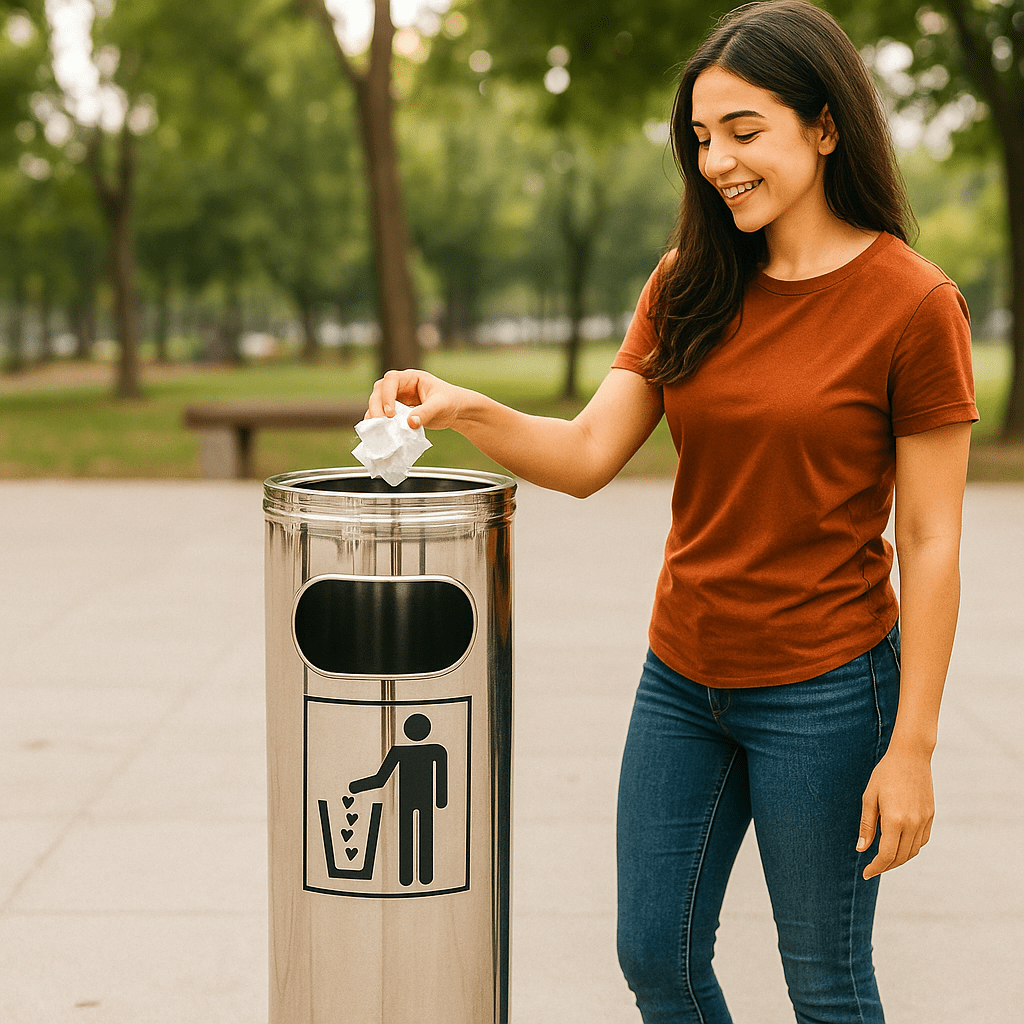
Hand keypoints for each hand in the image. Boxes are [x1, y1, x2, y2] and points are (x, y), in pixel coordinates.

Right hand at [366, 368, 463, 429]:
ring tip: (377, 428)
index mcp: (412, 378)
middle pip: (379, 390)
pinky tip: (379, 431)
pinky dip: (379, 422)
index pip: (391, 380)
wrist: (456, 410)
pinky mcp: (397, 410)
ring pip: (378, 401)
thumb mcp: (440, 406)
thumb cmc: (450, 402)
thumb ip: (426, 413)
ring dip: (374, 414)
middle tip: (380, 422)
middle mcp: (401, 386)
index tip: (391, 413)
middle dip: (377, 405)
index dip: (387, 395)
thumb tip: (410, 423)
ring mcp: (398, 397)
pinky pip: (383, 413)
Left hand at [857, 747, 934, 879]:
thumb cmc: (885, 774)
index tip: (866, 873)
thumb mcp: (869, 797)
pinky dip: (911, 848)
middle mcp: (913, 823)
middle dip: (886, 866)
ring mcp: (924, 820)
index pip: (887, 855)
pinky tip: (899, 845)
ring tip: (884, 859)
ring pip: (913, 851)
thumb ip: (867, 825)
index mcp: (895, 820)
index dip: (876, 867)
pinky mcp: (930, 816)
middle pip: (901, 857)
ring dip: (899, 859)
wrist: (911, 756)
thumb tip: (862, 849)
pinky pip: (921, 840)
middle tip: (873, 868)